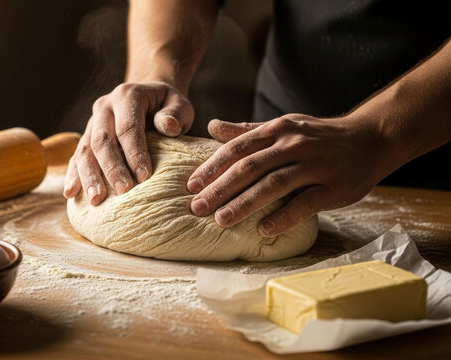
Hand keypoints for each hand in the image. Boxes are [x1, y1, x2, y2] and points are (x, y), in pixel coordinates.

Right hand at [64, 81, 193, 204]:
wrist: (150, 99)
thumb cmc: (167, 107)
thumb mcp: (179, 104)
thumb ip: (176, 114)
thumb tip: (169, 127)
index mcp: (126, 96)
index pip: (128, 127)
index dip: (135, 152)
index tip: (144, 177)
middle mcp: (104, 108)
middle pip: (103, 140)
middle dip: (112, 168)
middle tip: (123, 191)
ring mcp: (92, 123)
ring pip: (85, 150)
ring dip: (89, 176)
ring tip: (96, 200)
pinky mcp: (86, 137)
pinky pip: (76, 157)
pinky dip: (73, 175)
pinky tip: (71, 193)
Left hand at [188, 114, 387, 235]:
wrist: (371, 137)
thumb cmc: (319, 135)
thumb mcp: (285, 126)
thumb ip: (247, 131)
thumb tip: (212, 126)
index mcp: (278, 130)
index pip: (237, 148)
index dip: (212, 167)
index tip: (191, 185)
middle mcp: (293, 145)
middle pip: (250, 168)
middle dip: (220, 189)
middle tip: (197, 207)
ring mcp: (315, 165)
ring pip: (273, 185)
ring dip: (244, 204)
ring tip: (221, 220)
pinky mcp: (333, 187)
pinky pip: (304, 203)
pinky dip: (283, 217)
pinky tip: (263, 230)